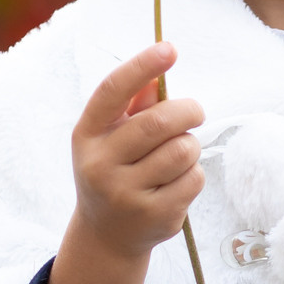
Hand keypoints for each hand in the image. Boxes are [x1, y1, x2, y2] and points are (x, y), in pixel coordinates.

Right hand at [70, 43, 205, 263]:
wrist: (107, 235)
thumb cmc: (115, 171)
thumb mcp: (112, 137)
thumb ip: (135, 106)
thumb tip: (160, 74)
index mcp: (87, 134)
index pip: (113, 91)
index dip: (142, 66)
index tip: (169, 49)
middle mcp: (100, 164)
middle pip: (159, 122)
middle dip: (188, 110)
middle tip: (196, 112)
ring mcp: (126, 194)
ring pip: (183, 150)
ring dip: (191, 145)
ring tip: (179, 154)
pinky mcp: (154, 216)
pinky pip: (193, 179)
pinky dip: (194, 174)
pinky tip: (176, 182)